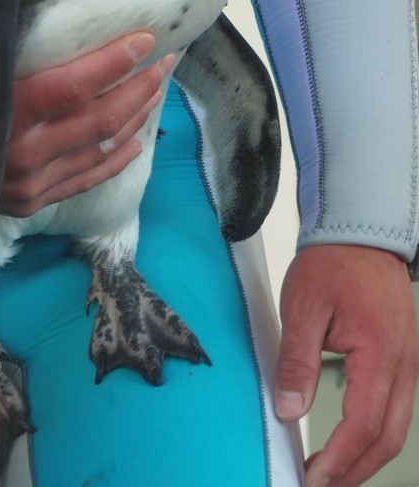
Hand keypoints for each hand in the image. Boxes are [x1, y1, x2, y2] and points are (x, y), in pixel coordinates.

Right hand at [0, 0, 171, 216]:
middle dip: (139, 90)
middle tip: (167, 61)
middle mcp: (23, 154)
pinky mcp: (28, 200)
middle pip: (99, 121)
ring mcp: (28, 183)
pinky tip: (134, 143)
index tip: (145, 39)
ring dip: (134, 120)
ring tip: (158, 90)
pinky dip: (113, 162)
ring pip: (98, 152)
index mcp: (1, 115)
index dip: (113, 63)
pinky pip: (83, 182)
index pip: (72, 87)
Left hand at [276, 244, 418, 486]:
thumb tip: (289, 410)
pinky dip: (376, 434)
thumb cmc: (332, 264)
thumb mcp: (303, 308)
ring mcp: (411, 362)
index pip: (363, 424)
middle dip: (355, 471)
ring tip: (335, 476)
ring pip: (398, 428)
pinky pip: (399, 408)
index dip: (338, 459)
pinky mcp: (405, 358)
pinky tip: (353, 443)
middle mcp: (405, 364)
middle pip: (387, 437)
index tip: (311, 477)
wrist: (361, 233)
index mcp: (380, 353)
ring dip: (367, 458)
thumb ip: (297, 362)